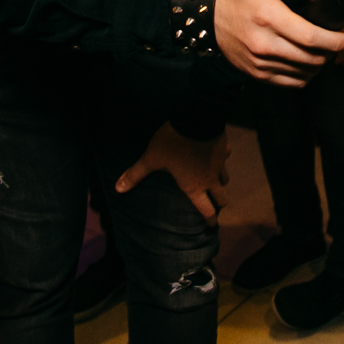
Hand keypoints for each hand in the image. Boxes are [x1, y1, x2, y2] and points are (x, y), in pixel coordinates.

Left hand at [115, 121, 230, 223]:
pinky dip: (221, 158)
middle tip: (214, 205)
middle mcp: (210, 178)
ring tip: (214, 180)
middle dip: (219, 203)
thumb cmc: (173, 142)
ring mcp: (219, 163)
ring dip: (220, 182)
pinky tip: (215, 152)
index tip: (211, 225)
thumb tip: (118, 189)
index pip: (206, 210)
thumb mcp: (151, 158)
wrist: (197, 118)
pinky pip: (225, 156)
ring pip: (225, 178)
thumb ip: (136, 174)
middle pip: (222, 198)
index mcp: (193, 186)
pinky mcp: (223, 147)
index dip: (210, 220)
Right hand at [214, 0, 343, 87]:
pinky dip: (306, 75)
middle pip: (312, 58)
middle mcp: (264, 43)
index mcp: (268, 16)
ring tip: (323, 50)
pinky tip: (307, 62)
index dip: (338, 41)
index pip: (312, 36)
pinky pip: (292, 83)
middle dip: (333, 52)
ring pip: (304, 73)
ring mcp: (260, 63)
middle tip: (339, 41)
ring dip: (320, 64)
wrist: (210, 18)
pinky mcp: (258, 74)